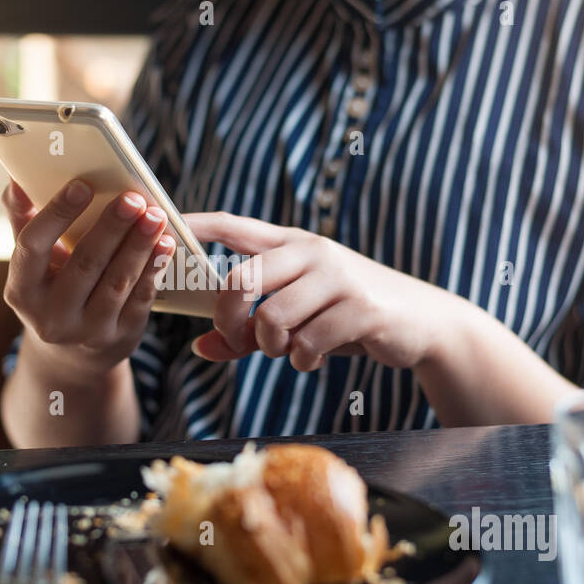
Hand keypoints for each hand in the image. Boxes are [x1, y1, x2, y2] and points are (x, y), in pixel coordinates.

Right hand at [2, 179, 174, 375]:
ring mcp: (87, 331)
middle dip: (112, 227)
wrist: (70, 355)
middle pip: (85, 263)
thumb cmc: (50, 290)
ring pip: (117, 282)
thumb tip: (16, 178)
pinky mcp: (120, 337)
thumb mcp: (32, 263)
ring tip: (155, 216)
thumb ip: (24, 219)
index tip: (82, 184)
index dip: (57, 213)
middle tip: (132, 198)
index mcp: (21, 290)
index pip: (34, 246)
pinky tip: (166, 244)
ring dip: (139, 246)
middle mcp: (50, 316)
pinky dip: (154, 269)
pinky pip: (140, 299)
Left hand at [184, 212, 458, 371]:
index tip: (162, 223)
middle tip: (237, 338)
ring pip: (273, 319)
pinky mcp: (361, 309)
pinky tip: (315, 357)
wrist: (421, 323)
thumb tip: (200, 348)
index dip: (195, 226)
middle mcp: (311, 253)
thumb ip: (248, 333)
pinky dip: (302, 360)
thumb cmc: (347, 317)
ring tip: (289, 349)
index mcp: (291, 245)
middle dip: (229, 318)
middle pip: (242, 279)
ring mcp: (337, 279)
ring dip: (272, 347)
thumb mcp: (297, 319)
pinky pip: (308, 343)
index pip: (233, 226)